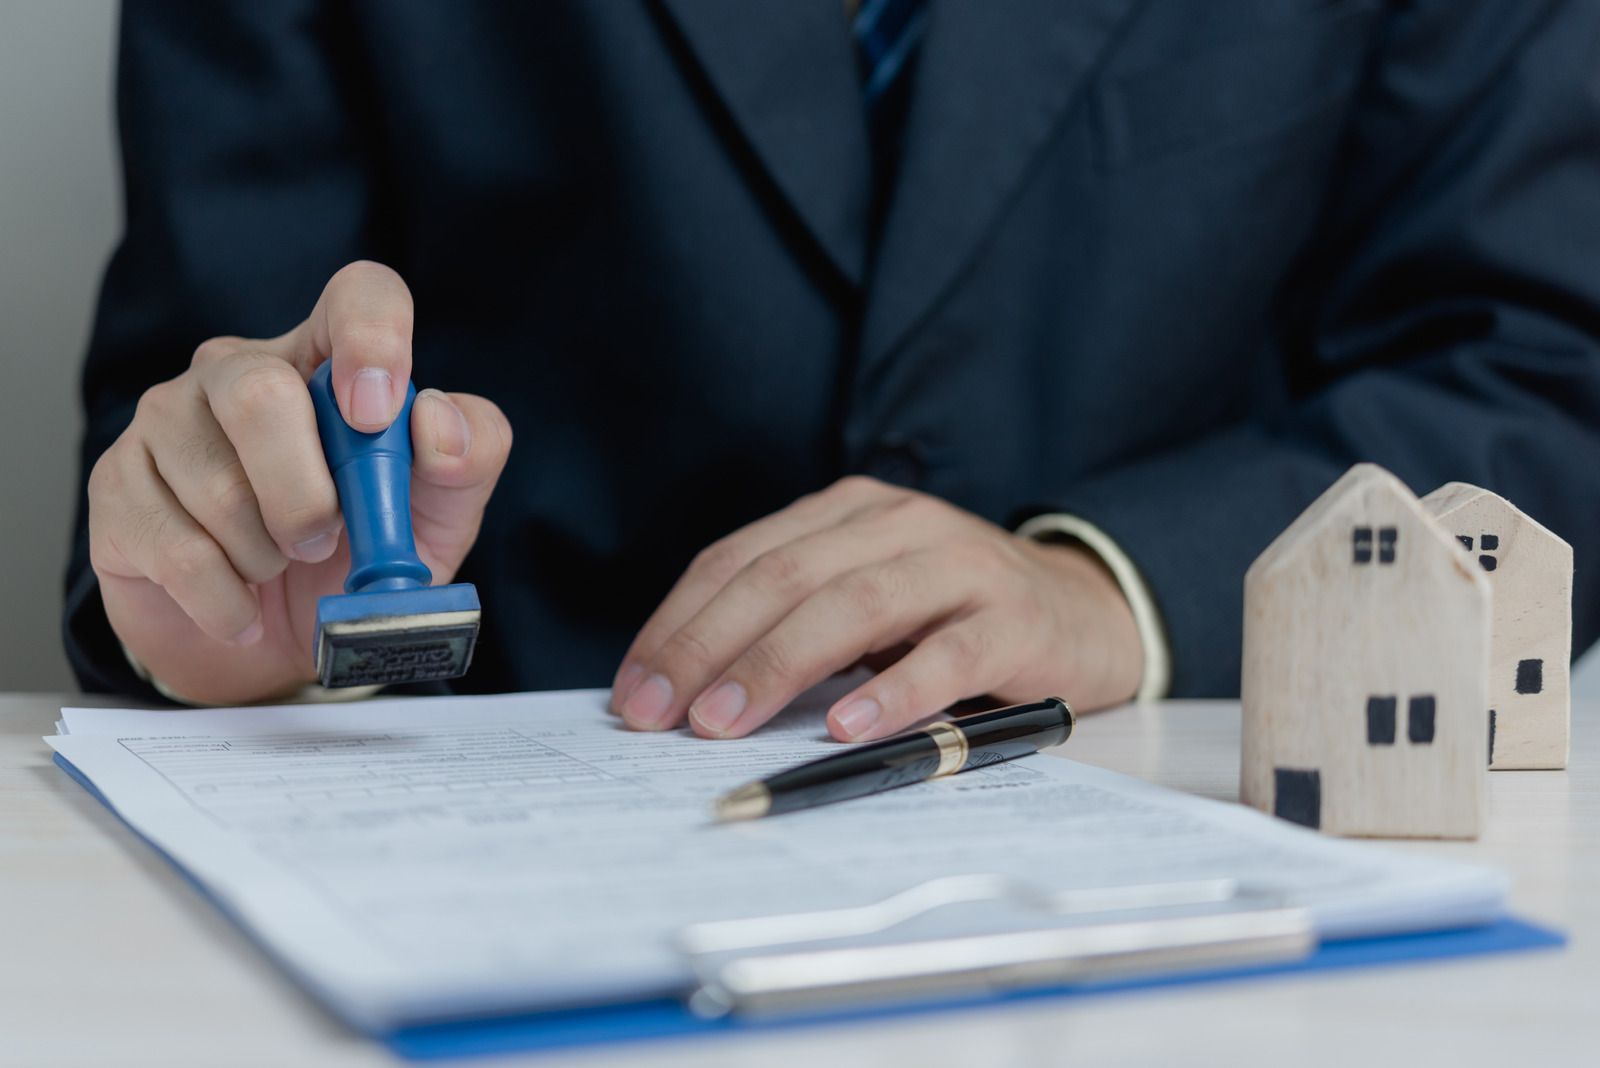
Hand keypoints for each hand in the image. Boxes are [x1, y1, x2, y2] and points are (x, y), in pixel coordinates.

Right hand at [88, 261, 512, 703]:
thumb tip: (437, 423)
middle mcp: (239, 371)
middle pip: (261, 395)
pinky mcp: (117, 486)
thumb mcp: (437, 514)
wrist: (277, 646)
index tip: (376, 415)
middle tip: (326, 543)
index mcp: (329, 360)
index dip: (373, 340)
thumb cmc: (358, 558)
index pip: (359, 295)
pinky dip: (229, 601)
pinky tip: (242, 606)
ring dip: (269, 556)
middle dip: (306, 495)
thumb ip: (467, 457)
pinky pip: (178, 550)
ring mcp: (167, 420)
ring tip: (279, 567)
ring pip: (218, 487)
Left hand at [610, 476, 1142, 740]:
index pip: (742, 557)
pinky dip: (893, 691)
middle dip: (710, 645)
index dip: (680, 621)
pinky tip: (846, 726)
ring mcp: (960, 566)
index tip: (635, 687)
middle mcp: (898, 523)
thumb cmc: (949, 614)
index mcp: (846, 512)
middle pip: (785, 577)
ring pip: (854, 605)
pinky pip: (947, 655)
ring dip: (779, 664)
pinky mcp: (1014, 620)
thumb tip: (686, 689)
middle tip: (662, 712)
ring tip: (726, 720)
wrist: (1083, 609)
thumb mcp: (866, 596)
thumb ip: (792, 620)